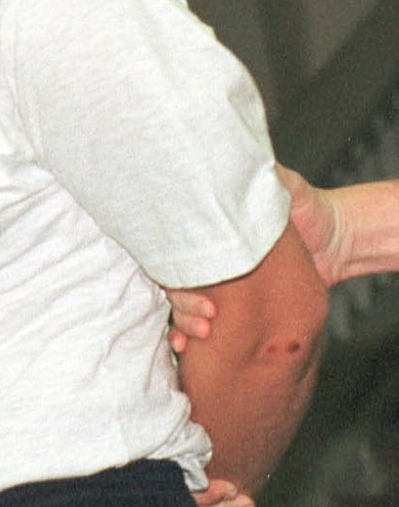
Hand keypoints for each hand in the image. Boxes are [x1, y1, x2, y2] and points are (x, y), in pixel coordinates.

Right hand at [165, 162, 341, 353]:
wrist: (336, 241)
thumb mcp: (284, 187)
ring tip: (202, 332)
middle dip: (182, 301)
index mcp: (206, 230)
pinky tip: (188, 347)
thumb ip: (264, 176)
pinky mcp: (233, 304)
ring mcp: (217, 282)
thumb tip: (243, 160)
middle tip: (206, 314)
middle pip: (172, 279)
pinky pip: (202, 320)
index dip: (169, 267)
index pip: (171, 249)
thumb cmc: (308, 208)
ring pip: (181, 303)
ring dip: (184, 321)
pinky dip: (189, 333)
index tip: (186, 284)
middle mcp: (205, 255)